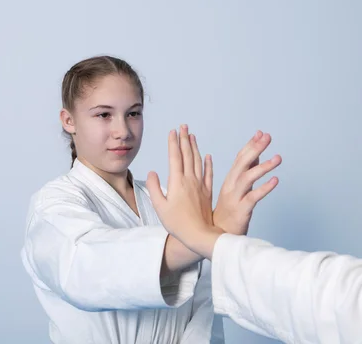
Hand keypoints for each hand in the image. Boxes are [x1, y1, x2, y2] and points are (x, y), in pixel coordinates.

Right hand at [147, 125, 222, 258]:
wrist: (199, 234)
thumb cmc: (177, 224)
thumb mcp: (160, 207)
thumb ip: (155, 188)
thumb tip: (153, 172)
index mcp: (177, 182)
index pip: (175, 157)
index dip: (173, 143)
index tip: (172, 131)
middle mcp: (190, 180)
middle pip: (187, 155)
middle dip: (184, 139)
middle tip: (183, 126)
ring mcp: (200, 185)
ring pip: (198, 161)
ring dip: (195, 147)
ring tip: (192, 136)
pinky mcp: (207, 193)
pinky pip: (208, 174)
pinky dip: (208, 164)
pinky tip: (208, 156)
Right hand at [213, 131, 280, 234]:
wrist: (217, 235)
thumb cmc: (229, 211)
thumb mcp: (236, 189)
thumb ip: (246, 172)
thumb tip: (256, 155)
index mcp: (230, 179)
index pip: (240, 157)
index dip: (250, 145)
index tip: (261, 133)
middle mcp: (231, 185)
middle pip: (242, 163)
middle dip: (255, 148)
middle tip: (268, 137)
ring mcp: (235, 197)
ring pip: (247, 178)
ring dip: (263, 167)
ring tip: (278, 158)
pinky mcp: (241, 210)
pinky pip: (253, 197)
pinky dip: (264, 188)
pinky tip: (275, 180)